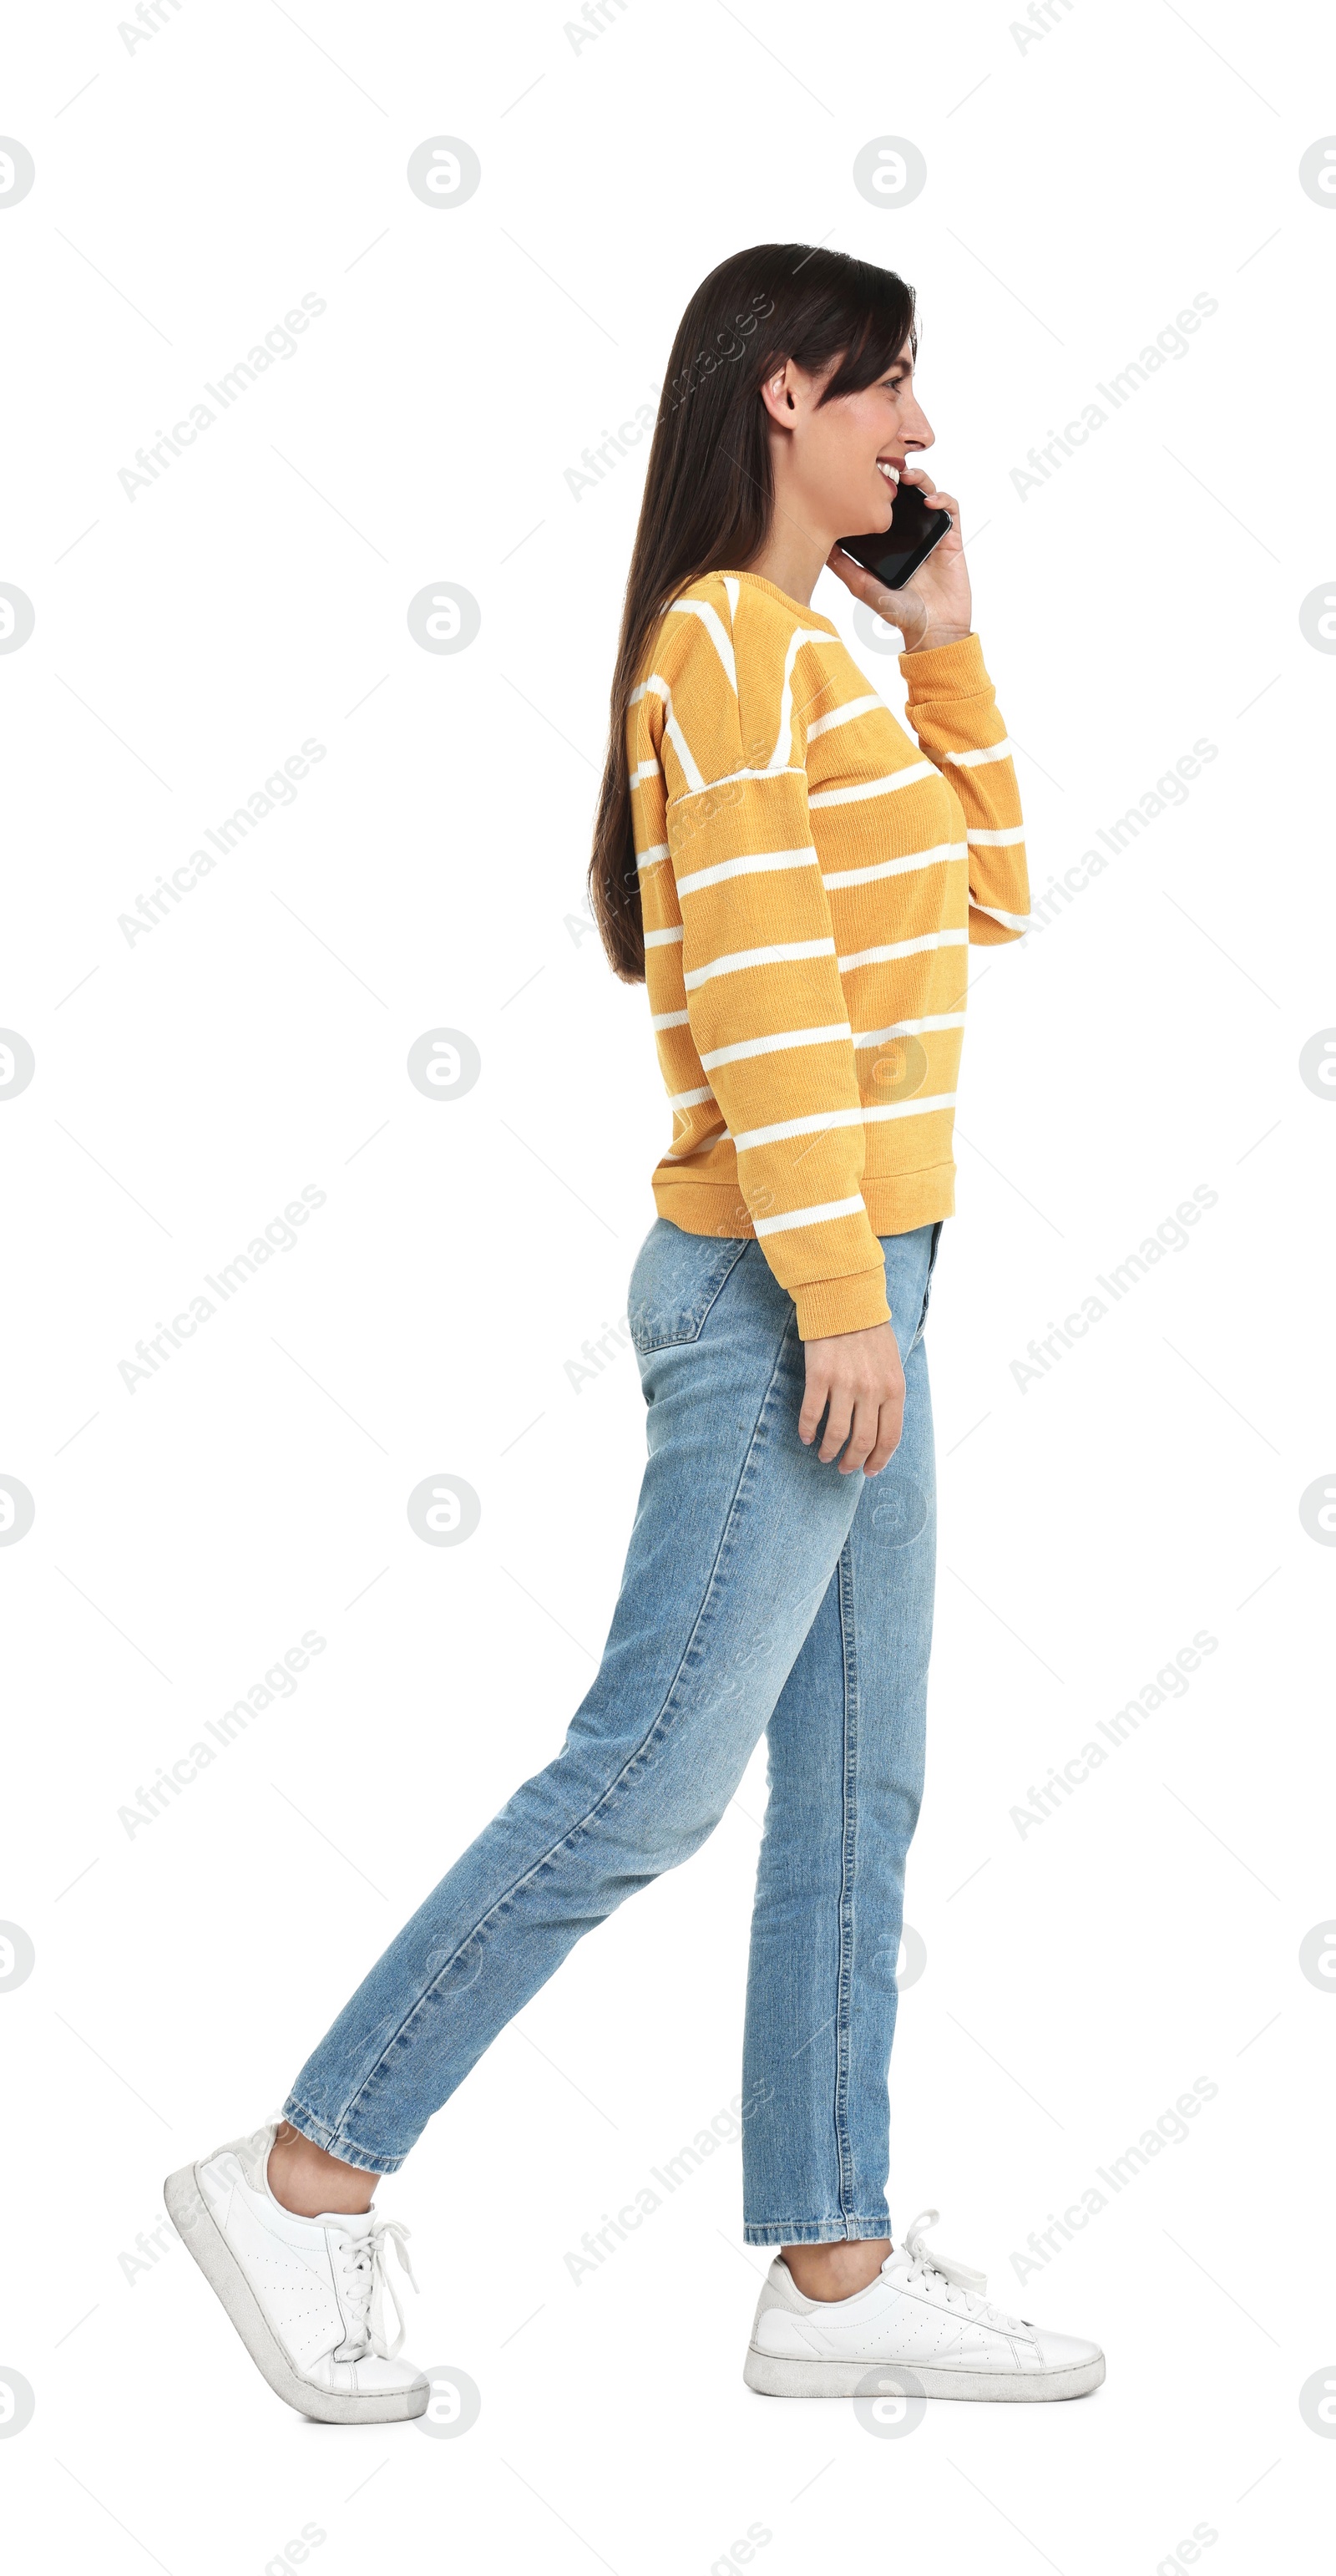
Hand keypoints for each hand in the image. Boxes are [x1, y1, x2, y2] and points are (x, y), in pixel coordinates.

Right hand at [799, 1321, 904, 1474]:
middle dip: (852, 1462)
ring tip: (824, 1455)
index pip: (890, 1437)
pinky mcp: (819, 1377)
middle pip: (863, 1441)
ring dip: (829, 1451)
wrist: (845, 1300)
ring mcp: (845, 1385)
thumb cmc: (870, 1332)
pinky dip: (807, 1430)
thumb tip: (881, 1425)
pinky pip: (812, 1414)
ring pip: (837, 1434)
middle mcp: (872, 1391)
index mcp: (894, 1389)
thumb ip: (889, 1394)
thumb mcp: (892, 1364)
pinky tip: (805, 1436)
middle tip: (844, 1468)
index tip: (869, 1470)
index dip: (879, 1459)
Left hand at [825, 467, 971, 653]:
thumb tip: (823, 546)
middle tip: (886, 467)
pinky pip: (951, 509)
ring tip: (908, 478)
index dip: (877, 487)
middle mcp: (911, 533)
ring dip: (921, 479)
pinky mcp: (952, 538)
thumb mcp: (864, 588)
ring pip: (928, 493)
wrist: (932, 630)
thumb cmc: (900, 614)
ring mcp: (932, 533)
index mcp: (891, 540)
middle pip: (906, 492)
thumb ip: (845, 568)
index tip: (863, 476)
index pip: (884, 505)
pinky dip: (942, 498)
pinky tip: (929, 502)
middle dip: (898, 474)